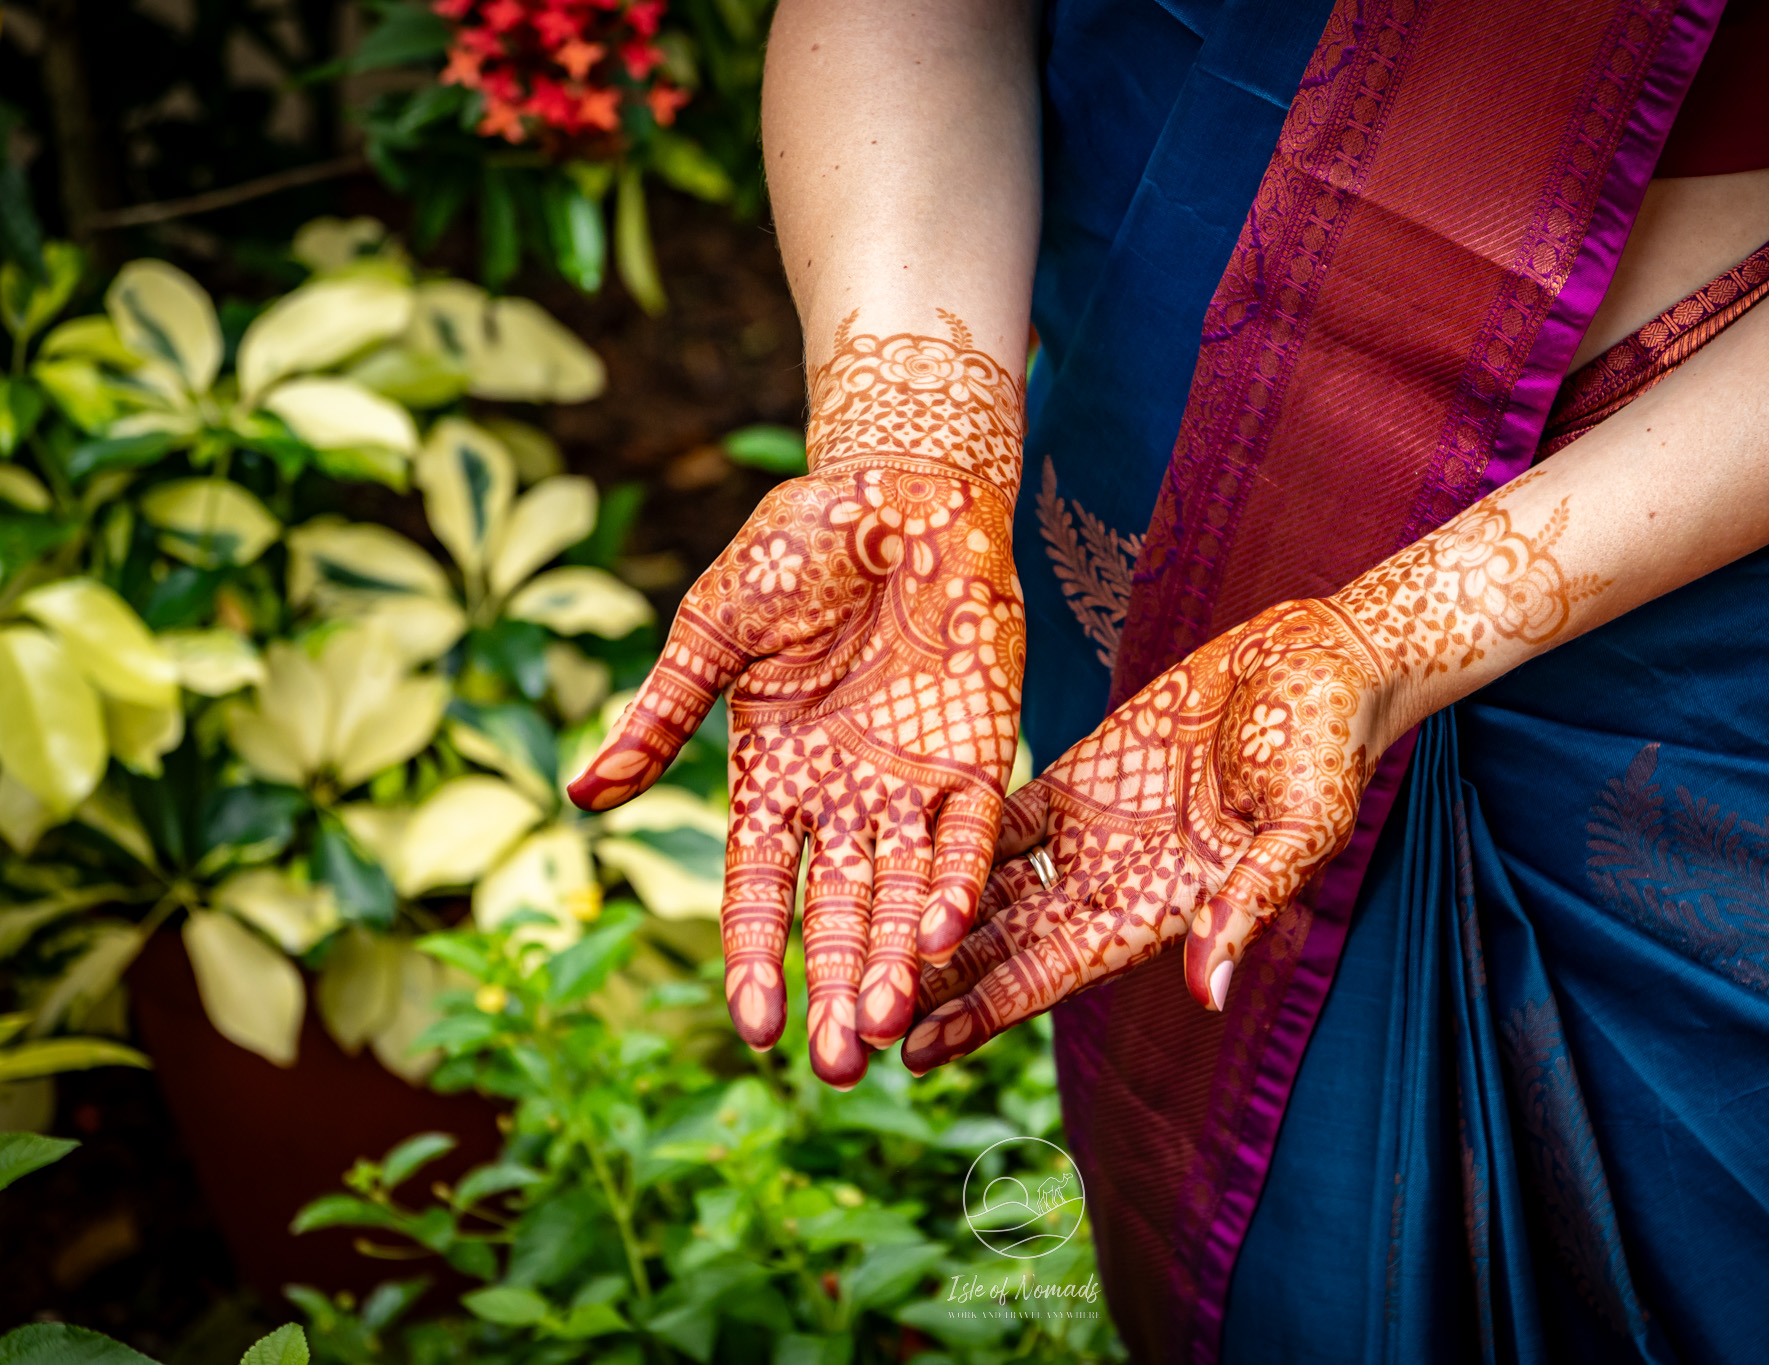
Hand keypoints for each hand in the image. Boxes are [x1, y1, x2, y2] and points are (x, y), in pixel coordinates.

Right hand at [568, 314, 1024, 1086]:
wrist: (893, 487)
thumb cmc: (793, 550)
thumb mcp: (714, 632)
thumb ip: (662, 714)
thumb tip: (585, 797)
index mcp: (771, 777)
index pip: (759, 888)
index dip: (757, 955)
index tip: (753, 1026)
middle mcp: (843, 797)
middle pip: (837, 912)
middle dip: (835, 988)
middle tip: (837, 1065)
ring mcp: (911, 781)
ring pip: (904, 892)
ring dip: (896, 960)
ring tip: (889, 1029)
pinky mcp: (976, 751)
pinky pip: (971, 832)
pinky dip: (958, 880)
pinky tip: (943, 934)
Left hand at [902, 474, 1590, 1070]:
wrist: (1318, 663)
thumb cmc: (1326, 744)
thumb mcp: (1298, 822)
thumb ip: (1249, 900)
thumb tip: (1209, 990)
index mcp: (1163, 907)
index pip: (1056, 973)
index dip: (987, 1010)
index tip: (918, 1051)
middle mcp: (1112, 883)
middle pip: (1003, 944)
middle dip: (931, 981)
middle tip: (847, 1015)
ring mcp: (1088, 831)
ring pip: (986, 888)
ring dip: (923, 918)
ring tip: (844, 947)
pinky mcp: (1075, 776)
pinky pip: (997, 815)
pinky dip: (945, 839)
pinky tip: (880, 852)